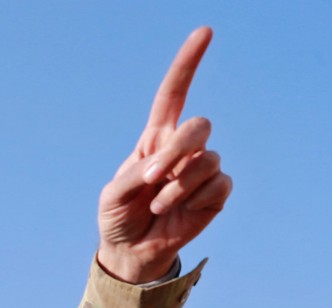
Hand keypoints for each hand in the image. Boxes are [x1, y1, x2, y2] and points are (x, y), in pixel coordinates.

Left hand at [96, 27, 230, 283]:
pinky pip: (218, 184)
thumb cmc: (118, 217)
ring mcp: (202, 169)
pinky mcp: (216, 193)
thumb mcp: (113, 196)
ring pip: (208, 159)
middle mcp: (182, 149)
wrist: (131, 251)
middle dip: (178, 151)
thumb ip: (135, 175)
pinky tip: (180, 213)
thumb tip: (165, 166)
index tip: (205, 32)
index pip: (173, 94)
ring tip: (158, 205)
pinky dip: (195, 200)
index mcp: (156, 139)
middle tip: (153, 178)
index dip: (188, 63)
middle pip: (199, 126)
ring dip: (180, 185)